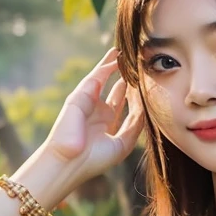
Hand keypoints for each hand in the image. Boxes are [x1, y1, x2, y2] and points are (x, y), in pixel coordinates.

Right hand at [42, 48, 144, 184]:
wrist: (70, 162)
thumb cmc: (94, 159)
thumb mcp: (122, 144)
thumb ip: (135, 126)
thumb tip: (145, 108)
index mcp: (105, 125)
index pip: (121, 106)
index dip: (133, 96)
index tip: (145, 86)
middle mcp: (97, 112)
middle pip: (115, 91)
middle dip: (126, 79)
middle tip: (137, 67)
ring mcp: (89, 101)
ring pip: (105, 79)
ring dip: (115, 65)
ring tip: (127, 53)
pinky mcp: (82, 94)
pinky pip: (97, 75)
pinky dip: (107, 65)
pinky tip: (117, 56)